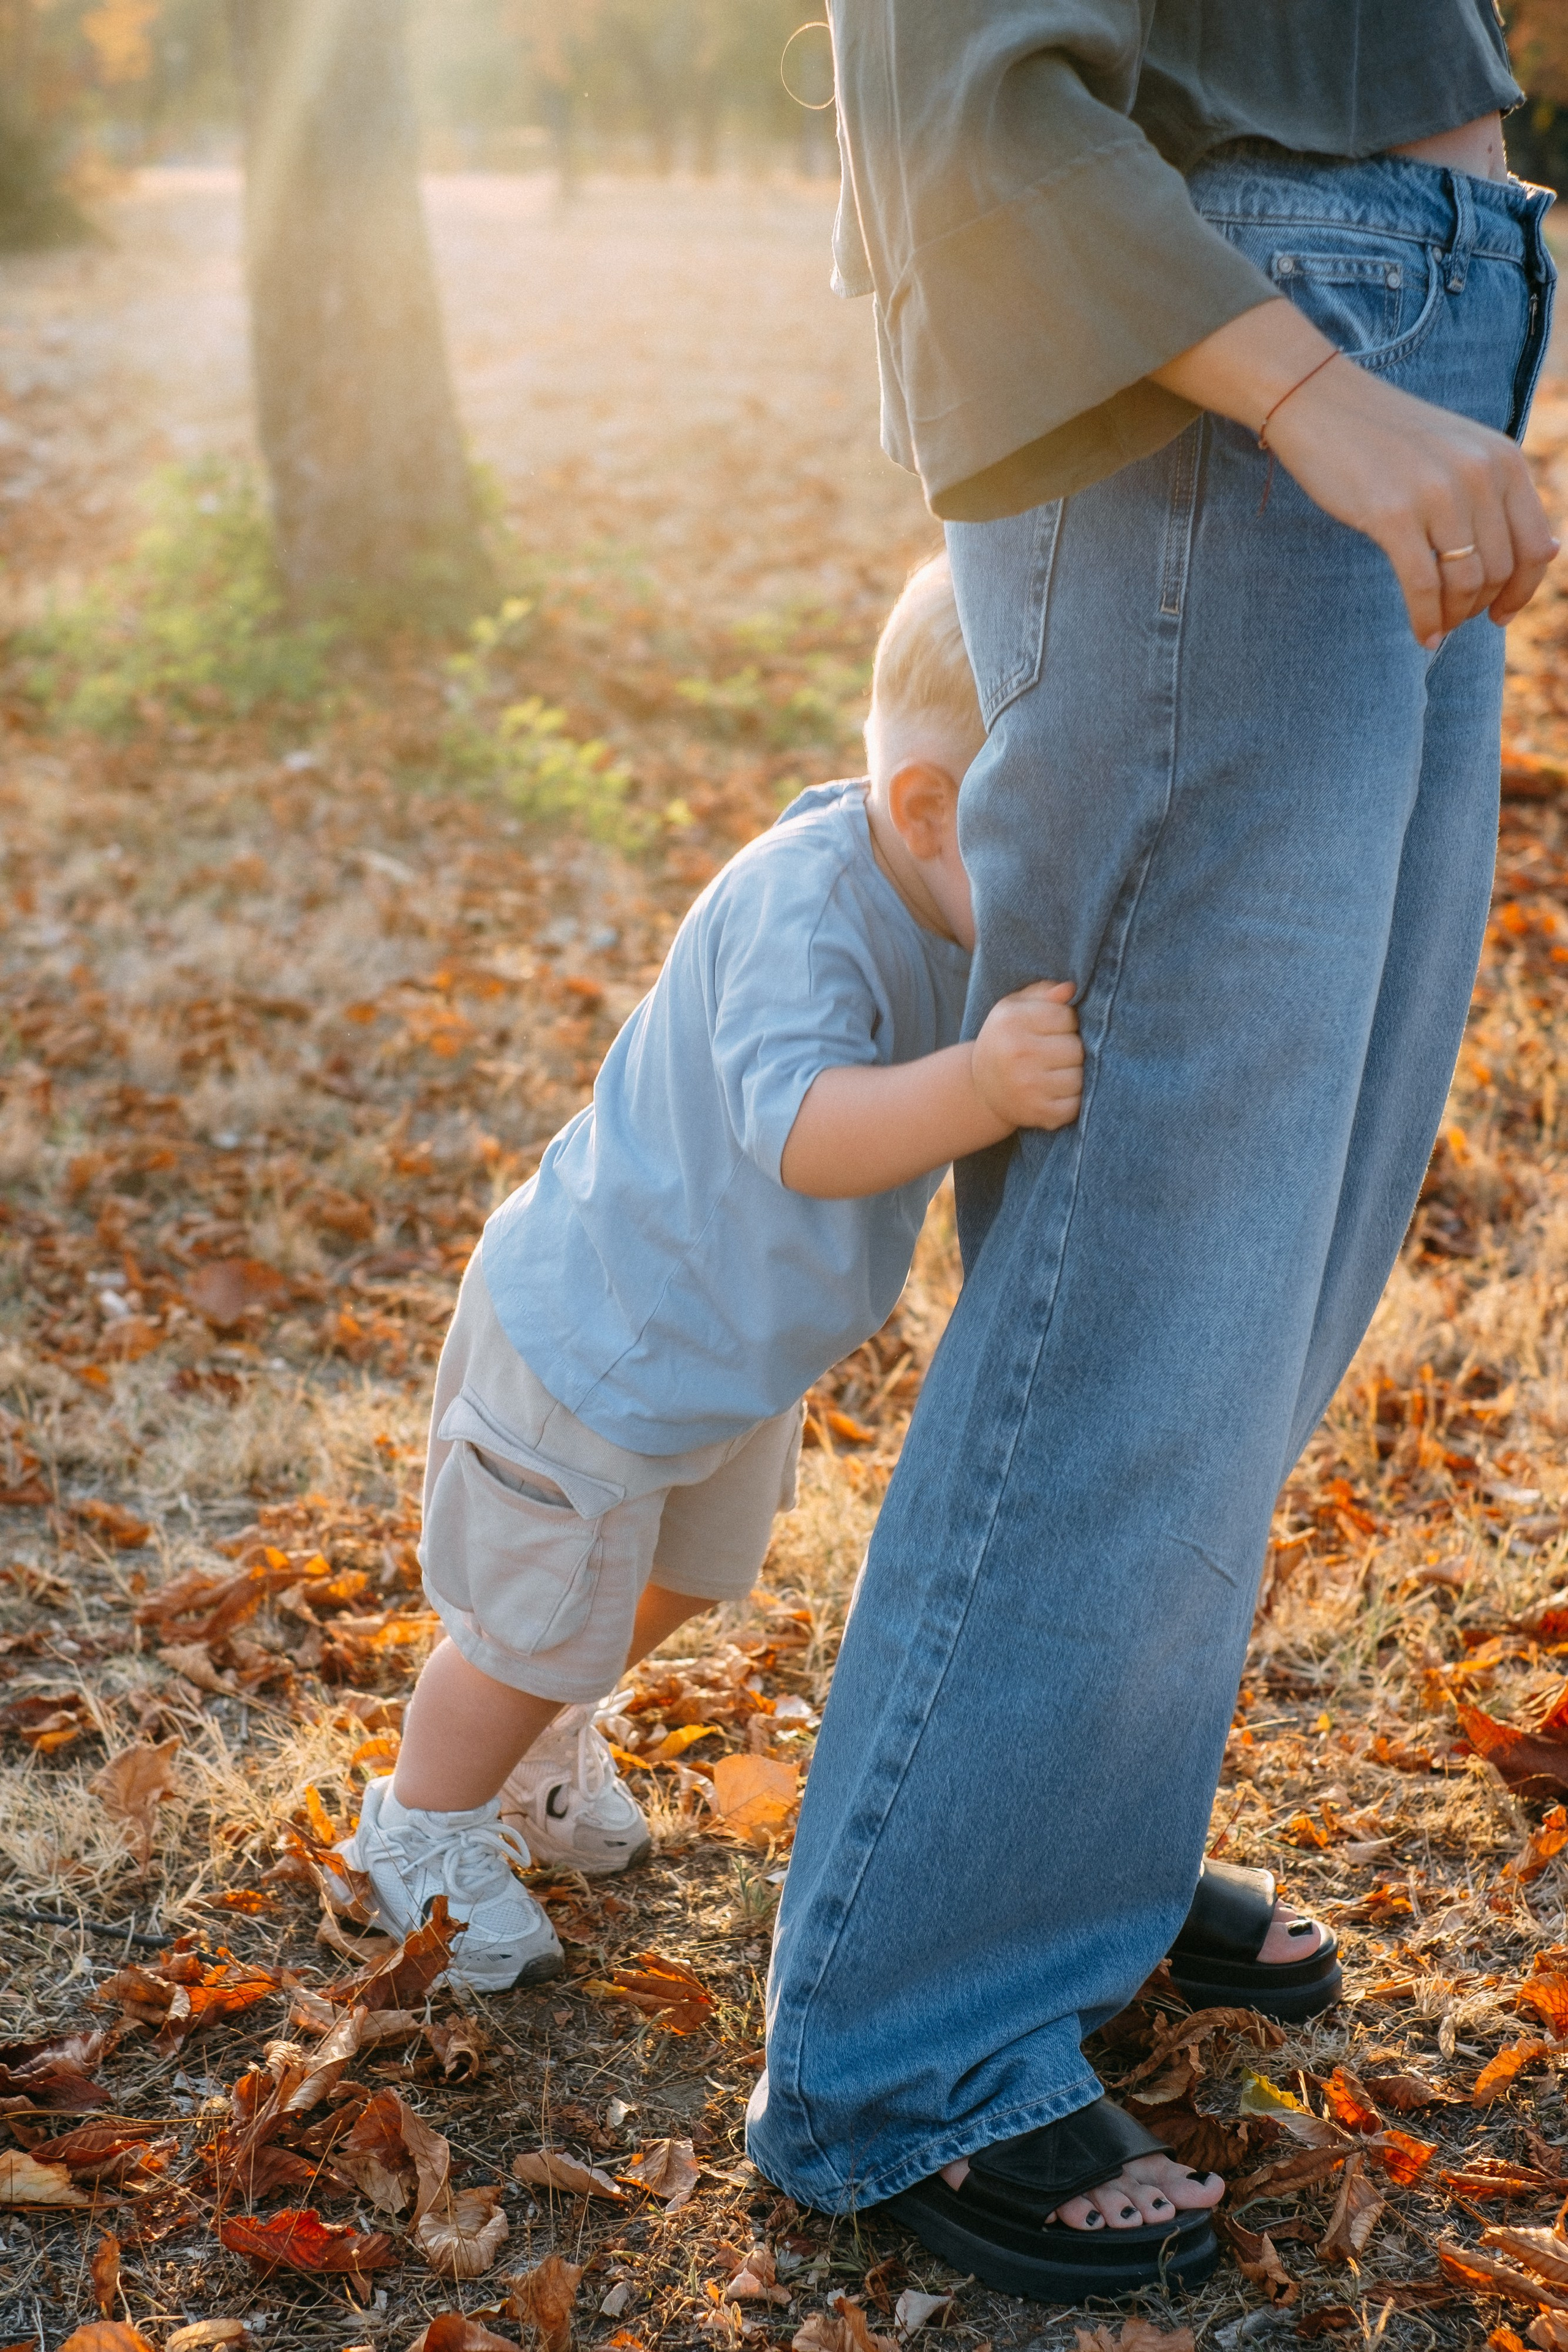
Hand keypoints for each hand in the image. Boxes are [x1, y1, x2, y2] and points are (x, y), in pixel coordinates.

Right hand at [971, 980, 1082, 1132]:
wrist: (980, 1087)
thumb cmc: (1005, 1039)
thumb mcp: (1014, 1008)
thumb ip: (1043, 993)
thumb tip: (1070, 989)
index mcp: (1011, 1021)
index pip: (1067, 1017)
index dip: (1067, 1023)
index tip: (1054, 1030)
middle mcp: (1017, 1053)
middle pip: (1076, 1047)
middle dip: (1072, 1049)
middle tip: (1056, 1053)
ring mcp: (1027, 1085)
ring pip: (1079, 1077)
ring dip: (1074, 1075)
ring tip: (1056, 1072)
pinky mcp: (1037, 1112)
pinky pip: (1074, 1105)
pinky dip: (1072, 1100)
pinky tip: (1056, 1092)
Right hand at [1265, 357, 1558, 645]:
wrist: (1321, 403)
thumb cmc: (1388, 437)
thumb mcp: (1461, 453)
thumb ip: (1501, 496)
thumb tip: (1554, 551)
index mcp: (1502, 459)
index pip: (1537, 547)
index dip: (1524, 592)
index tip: (1500, 614)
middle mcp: (1478, 474)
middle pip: (1500, 571)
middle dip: (1479, 607)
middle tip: (1455, 619)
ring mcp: (1437, 493)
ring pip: (1466, 583)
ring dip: (1453, 617)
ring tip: (1437, 628)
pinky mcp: (1393, 515)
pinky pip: (1424, 587)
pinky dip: (1425, 620)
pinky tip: (1422, 634)